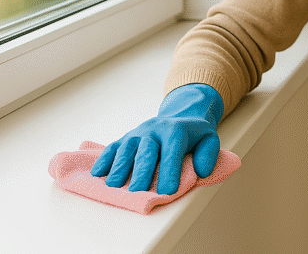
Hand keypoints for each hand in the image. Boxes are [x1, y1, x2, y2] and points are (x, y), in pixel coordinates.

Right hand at [90, 83, 223, 194]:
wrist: (180, 116)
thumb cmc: (193, 135)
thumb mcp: (209, 139)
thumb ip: (208, 154)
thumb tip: (202, 171)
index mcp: (176, 130)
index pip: (172, 152)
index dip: (170, 171)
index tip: (168, 190)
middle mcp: (154, 129)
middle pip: (147, 151)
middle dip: (142, 172)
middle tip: (138, 190)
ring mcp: (138, 133)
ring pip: (127, 149)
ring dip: (120, 167)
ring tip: (115, 185)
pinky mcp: (126, 137)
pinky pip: (113, 147)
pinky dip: (104, 159)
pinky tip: (98, 173)